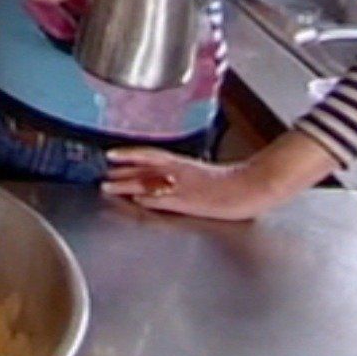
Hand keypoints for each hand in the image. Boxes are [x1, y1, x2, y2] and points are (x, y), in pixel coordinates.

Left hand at [100, 132, 338, 220]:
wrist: (255, 186)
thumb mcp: (204, 174)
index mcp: (185, 165)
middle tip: (102, 172)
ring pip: (152, 183)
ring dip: (129, 184)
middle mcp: (182, 172)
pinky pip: (169, 200)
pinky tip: (137, 201)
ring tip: (108, 186)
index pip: (152, 154)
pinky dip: (151, 200)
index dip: (130, 153)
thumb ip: (183, 175)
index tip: (110, 153)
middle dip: (123, 170)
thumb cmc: (234, 182)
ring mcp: (186, 187)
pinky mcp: (194, 202)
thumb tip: (165, 178)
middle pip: (147, 168)